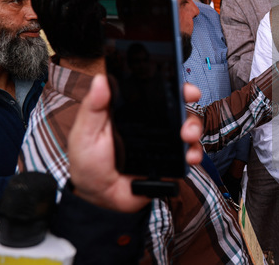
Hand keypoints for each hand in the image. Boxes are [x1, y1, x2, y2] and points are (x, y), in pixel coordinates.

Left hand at [68, 76, 203, 212]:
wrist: (98, 198)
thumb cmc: (88, 162)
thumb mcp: (84, 132)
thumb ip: (92, 107)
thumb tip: (100, 80)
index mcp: (132, 112)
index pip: (155, 92)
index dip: (171, 84)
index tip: (181, 83)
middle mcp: (152, 124)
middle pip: (177, 107)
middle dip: (188, 103)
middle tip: (190, 103)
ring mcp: (164, 143)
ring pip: (187, 128)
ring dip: (193, 128)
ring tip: (187, 136)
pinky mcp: (171, 162)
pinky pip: (189, 154)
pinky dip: (193, 154)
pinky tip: (188, 158)